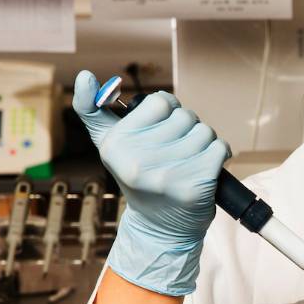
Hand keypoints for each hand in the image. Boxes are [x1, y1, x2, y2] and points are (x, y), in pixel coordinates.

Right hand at [72, 70, 229, 296]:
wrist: (160, 228)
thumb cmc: (138, 176)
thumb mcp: (110, 145)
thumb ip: (93, 110)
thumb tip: (84, 75)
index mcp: (115, 146)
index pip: (160, 101)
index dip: (167, 111)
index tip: (159, 129)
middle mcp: (137, 162)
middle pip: (185, 116)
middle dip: (186, 128)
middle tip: (175, 152)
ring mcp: (167, 176)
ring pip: (204, 131)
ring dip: (203, 142)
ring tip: (188, 161)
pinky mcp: (194, 187)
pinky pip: (219, 148)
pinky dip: (218, 154)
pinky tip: (204, 168)